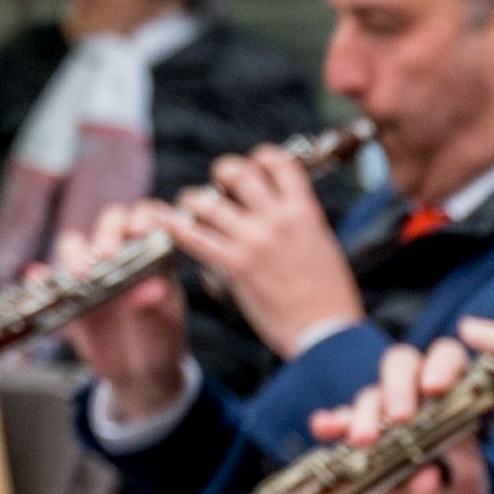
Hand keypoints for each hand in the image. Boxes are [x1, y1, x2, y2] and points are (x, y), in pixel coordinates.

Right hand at [56, 199, 192, 415]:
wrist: (141, 375)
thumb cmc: (160, 342)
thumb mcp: (164, 328)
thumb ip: (156, 308)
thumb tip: (152, 289)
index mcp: (153, 257)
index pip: (147, 221)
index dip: (142, 217)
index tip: (139, 229)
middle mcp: (121, 257)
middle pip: (109, 225)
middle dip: (106, 234)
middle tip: (106, 255)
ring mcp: (93, 274)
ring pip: (76, 246)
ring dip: (74, 254)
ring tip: (77, 275)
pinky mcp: (70, 296)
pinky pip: (50, 280)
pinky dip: (41, 277)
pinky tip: (37, 279)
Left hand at [170, 143, 363, 360]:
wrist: (328, 334)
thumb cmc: (331, 297)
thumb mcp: (325, 246)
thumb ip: (301, 223)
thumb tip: (281, 211)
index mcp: (305, 212)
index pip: (278, 162)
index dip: (261, 158)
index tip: (255, 169)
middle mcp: (277, 219)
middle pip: (237, 172)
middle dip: (223, 174)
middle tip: (219, 189)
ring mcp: (254, 241)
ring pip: (207, 201)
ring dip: (193, 201)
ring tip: (191, 210)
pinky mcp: (235, 266)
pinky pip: (193, 236)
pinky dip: (173, 226)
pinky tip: (163, 222)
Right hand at [312, 336, 489, 493]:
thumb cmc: (455, 481)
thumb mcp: (464, 481)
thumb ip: (455, 472)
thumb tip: (429, 478)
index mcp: (453, 390)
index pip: (447, 358)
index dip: (441, 366)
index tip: (433, 389)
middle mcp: (416, 389)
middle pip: (402, 365)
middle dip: (398, 388)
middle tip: (399, 419)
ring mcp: (384, 406)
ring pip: (372, 394)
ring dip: (365, 415)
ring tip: (363, 442)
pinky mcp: (358, 429)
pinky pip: (341, 419)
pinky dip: (331, 422)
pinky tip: (322, 427)